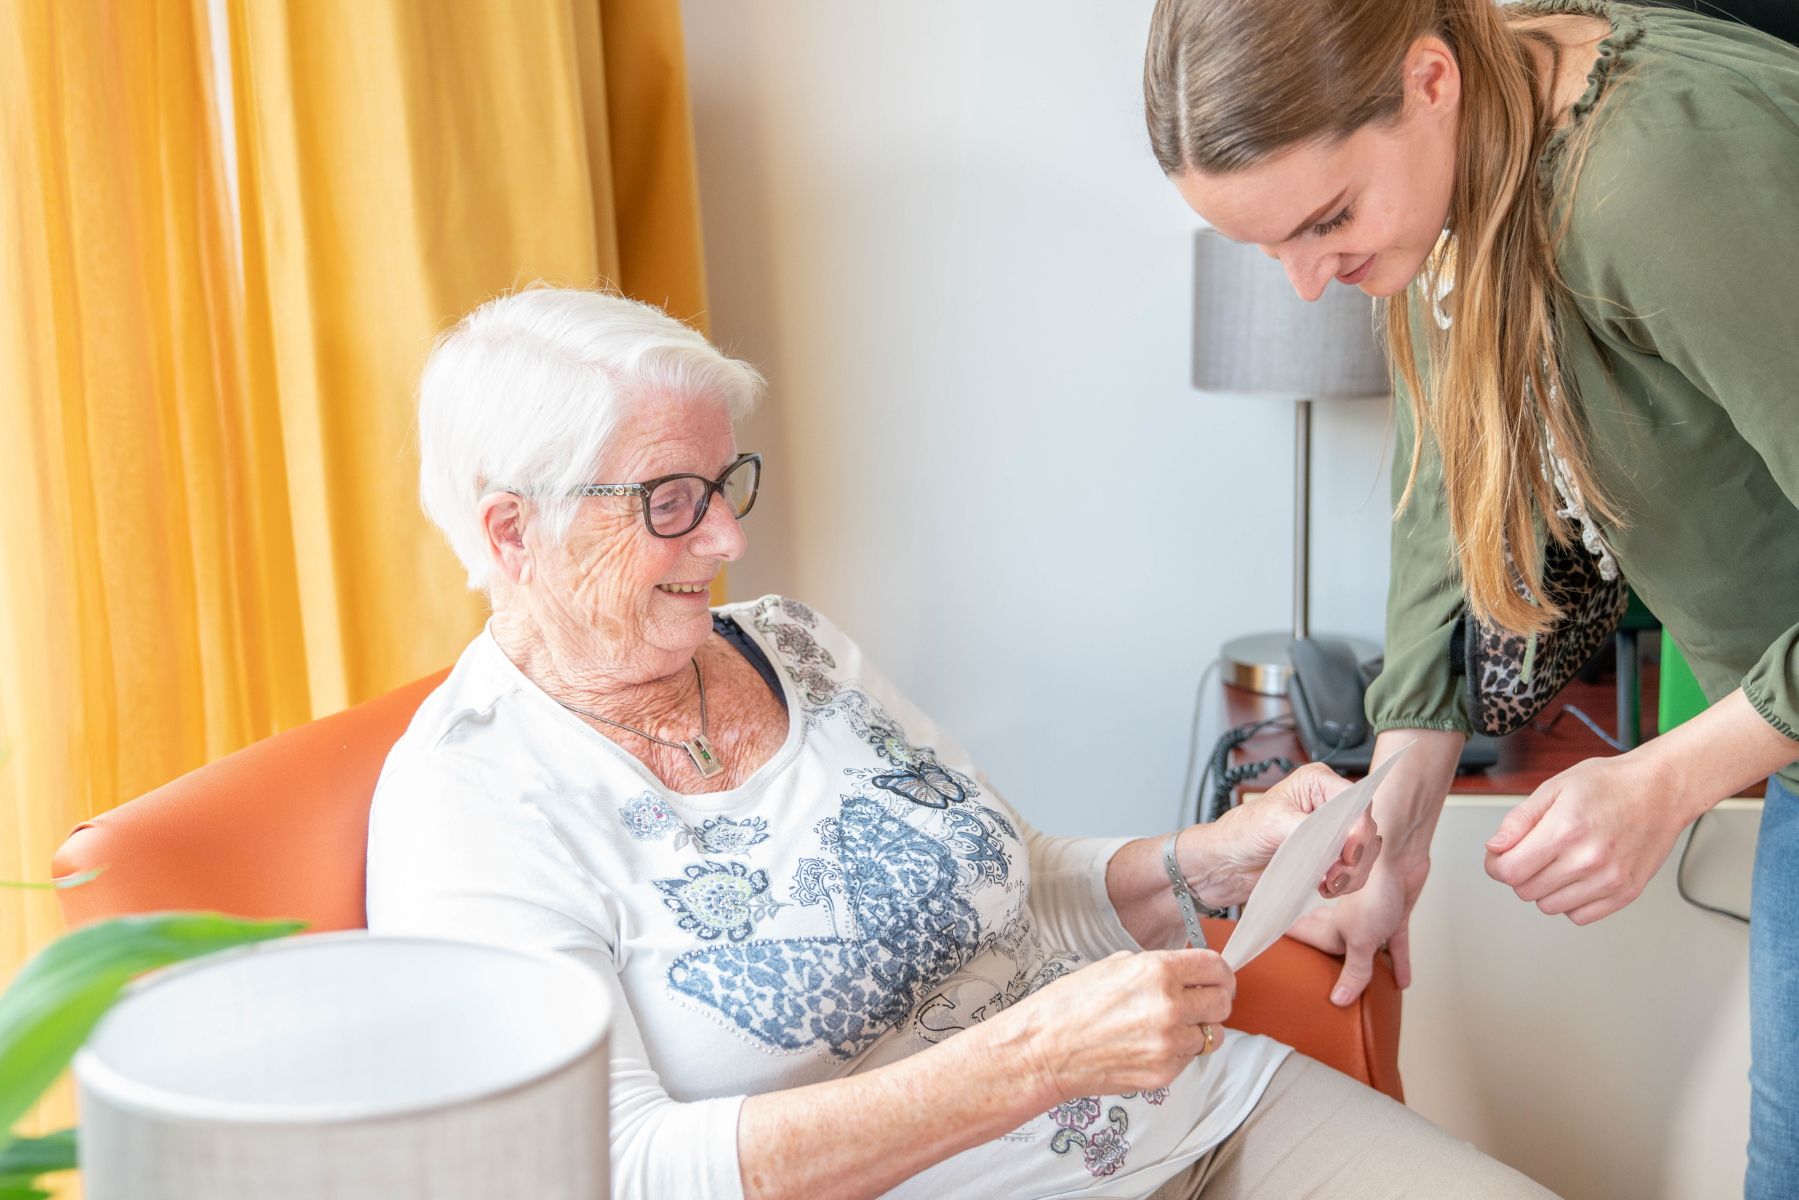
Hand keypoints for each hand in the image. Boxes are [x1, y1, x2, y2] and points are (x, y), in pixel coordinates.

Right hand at [997, 949, 1234, 1099]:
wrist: (1044, 1049)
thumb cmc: (1069, 1005)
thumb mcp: (1114, 966)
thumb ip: (1157, 968)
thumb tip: (1186, 972)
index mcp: (1157, 972)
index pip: (1215, 967)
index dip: (1221, 972)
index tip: (1219, 978)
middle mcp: (1169, 1007)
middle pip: (1222, 1003)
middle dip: (1215, 1000)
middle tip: (1201, 1002)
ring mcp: (1169, 1044)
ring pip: (1212, 1036)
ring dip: (1198, 1029)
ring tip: (1170, 1027)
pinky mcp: (1164, 1073)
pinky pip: (1189, 1059)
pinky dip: (1178, 1052)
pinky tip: (1149, 1044)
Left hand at [1183, 762, 1380, 908]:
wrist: (1228, 864)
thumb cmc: (1241, 833)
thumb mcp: (1272, 822)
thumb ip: (1308, 827)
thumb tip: (1337, 837)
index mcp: (1317, 782)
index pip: (1357, 801)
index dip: (1359, 828)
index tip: (1348, 854)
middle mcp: (1330, 803)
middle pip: (1366, 829)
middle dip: (1354, 857)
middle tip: (1334, 875)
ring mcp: (1333, 830)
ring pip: (1366, 852)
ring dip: (1352, 873)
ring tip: (1327, 884)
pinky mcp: (1331, 855)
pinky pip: (1356, 870)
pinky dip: (1346, 882)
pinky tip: (1325, 887)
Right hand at [1288, 858, 1419, 1004]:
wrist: (1401, 853)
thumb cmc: (1372, 884)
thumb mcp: (1360, 939)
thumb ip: (1354, 970)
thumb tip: (1339, 999)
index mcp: (1328, 925)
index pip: (1301, 938)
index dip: (1287, 943)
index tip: (1271, 952)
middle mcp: (1345, 921)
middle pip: (1332, 944)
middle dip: (1324, 957)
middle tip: (1311, 971)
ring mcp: (1371, 918)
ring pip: (1365, 947)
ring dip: (1366, 965)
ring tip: (1358, 987)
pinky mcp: (1394, 915)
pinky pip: (1396, 945)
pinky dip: (1399, 962)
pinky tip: (1401, 980)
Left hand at [1484, 753, 1688, 924]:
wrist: (1661, 791)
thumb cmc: (1610, 784)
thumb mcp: (1554, 788)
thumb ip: (1519, 820)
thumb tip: (1494, 847)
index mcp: (1565, 830)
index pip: (1509, 871)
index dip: (1496, 865)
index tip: (1500, 856)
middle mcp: (1588, 859)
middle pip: (1526, 890)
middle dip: (1520, 873)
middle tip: (1533, 852)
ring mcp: (1609, 880)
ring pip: (1549, 906)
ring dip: (1545, 888)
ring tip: (1559, 861)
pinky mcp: (1626, 893)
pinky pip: (1580, 916)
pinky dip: (1571, 901)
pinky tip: (1577, 877)